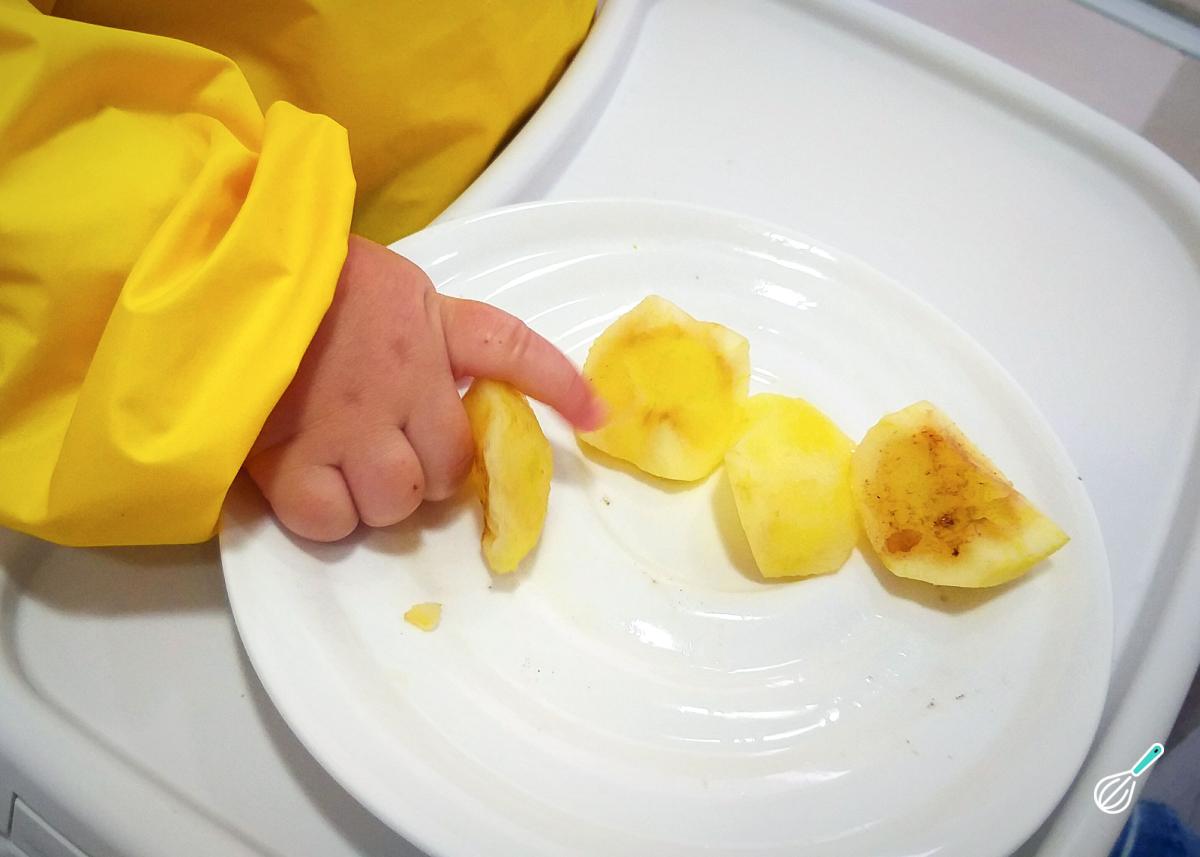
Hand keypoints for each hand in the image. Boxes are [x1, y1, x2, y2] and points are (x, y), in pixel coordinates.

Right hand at [245, 235, 603, 540]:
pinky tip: (308, 481)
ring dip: (379, 498)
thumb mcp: (382, 282)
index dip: (561, 385)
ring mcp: (347, 425)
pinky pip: (333, 521)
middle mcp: (401, 382)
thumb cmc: (298, 277)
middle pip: (451, 466)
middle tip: (391, 449)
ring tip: (343, 465)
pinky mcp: (289, 459)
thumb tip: (466, 384)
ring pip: (398, 503)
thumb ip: (430, 330)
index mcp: (425, 327)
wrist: (214, 276)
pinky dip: (327, 514)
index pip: (512, 351)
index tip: (598, 414)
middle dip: (430, 471)